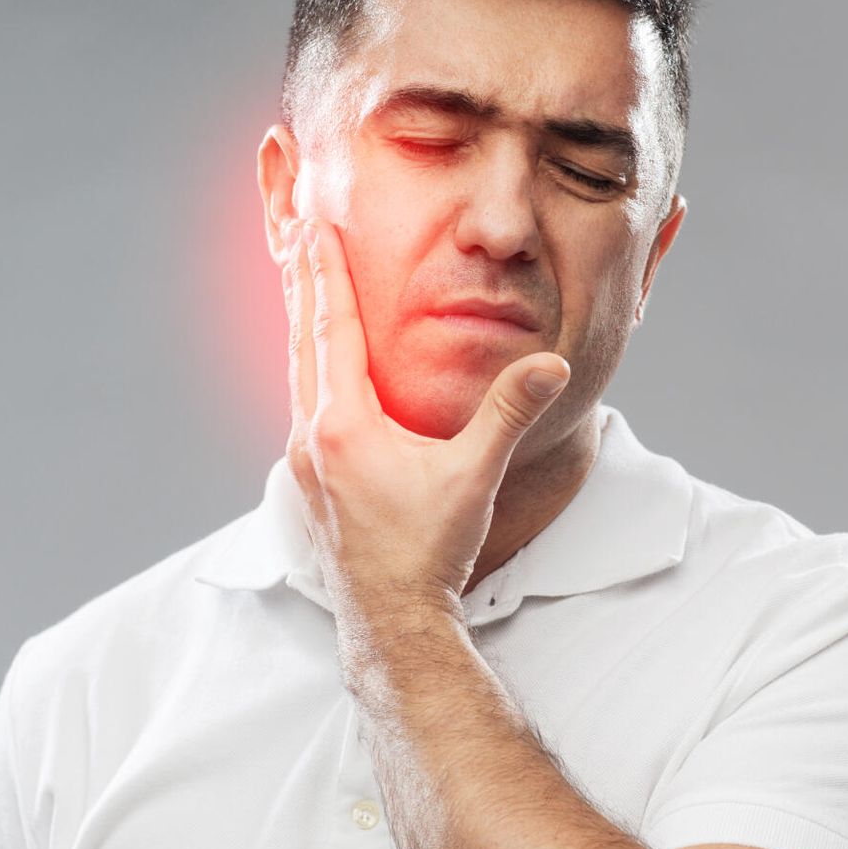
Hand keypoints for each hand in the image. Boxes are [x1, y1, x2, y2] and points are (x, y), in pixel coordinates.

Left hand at [280, 215, 570, 629]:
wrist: (391, 623)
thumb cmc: (428, 552)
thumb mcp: (475, 478)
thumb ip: (510, 414)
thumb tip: (552, 365)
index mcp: (343, 426)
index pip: (332, 329)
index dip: (325, 272)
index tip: (314, 226)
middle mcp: (311, 438)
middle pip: (301, 341)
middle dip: (301, 283)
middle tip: (295, 230)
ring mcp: (303, 463)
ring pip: (297, 373)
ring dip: (301, 324)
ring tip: (300, 283)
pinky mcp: (309, 483)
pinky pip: (303, 404)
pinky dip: (308, 366)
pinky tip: (319, 367)